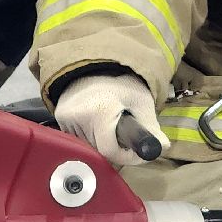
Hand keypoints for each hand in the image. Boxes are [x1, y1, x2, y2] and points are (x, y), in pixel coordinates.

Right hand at [54, 73, 169, 166]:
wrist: (95, 65)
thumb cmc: (121, 83)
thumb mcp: (141, 101)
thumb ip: (150, 126)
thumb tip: (162, 147)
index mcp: (100, 110)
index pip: (110, 151)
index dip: (126, 156)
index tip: (136, 152)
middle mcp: (79, 115)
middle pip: (99, 151)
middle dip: (116, 150)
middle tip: (126, 139)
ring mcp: (66, 117)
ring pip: (88, 147)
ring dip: (102, 145)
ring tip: (111, 128)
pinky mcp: (59, 117)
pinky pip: (77, 139)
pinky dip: (90, 138)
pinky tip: (96, 125)